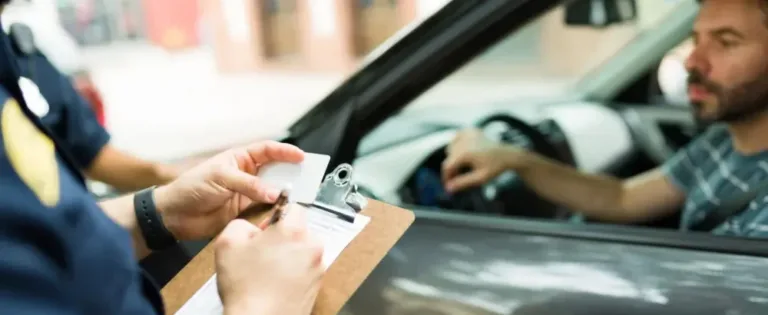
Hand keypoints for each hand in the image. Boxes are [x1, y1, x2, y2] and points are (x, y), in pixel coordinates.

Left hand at [154, 140, 304, 239]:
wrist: (176, 215)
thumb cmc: (194, 187)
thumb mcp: (221, 178)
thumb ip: (249, 185)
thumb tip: (275, 194)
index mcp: (240, 159)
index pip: (267, 151)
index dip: (285, 152)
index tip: (302, 157)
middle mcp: (248, 175)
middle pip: (275, 171)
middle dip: (291, 174)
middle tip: (308, 179)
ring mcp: (248, 194)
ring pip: (273, 192)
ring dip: (285, 194)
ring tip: (301, 197)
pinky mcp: (246, 213)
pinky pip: (266, 210)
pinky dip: (275, 211)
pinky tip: (284, 213)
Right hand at [215, 204, 323, 314]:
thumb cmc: (244, 283)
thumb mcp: (227, 243)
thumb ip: (241, 225)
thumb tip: (252, 229)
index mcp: (294, 231)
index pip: (294, 208)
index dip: (276, 217)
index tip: (264, 233)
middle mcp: (312, 246)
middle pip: (301, 232)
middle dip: (284, 238)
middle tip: (263, 254)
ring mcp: (318, 268)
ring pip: (304, 252)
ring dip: (290, 256)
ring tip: (269, 273)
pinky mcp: (318, 287)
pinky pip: (307, 271)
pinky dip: (295, 274)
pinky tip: (277, 285)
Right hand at [442, 128, 526, 192]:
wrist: (507, 155)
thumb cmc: (495, 167)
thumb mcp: (480, 178)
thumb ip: (463, 183)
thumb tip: (448, 188)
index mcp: (466, 153)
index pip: (447, 166)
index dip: (446, 177)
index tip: (449, 186)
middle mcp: (465, 141)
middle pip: (448, 158)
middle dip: (452, 169)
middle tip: (459, 178)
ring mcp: (467, 134)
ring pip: (451, 148)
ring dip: (454, 157)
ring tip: (466, 165)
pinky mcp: (470, 130)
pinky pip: (456, 139)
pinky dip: (457, 145)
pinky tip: (466, 152)